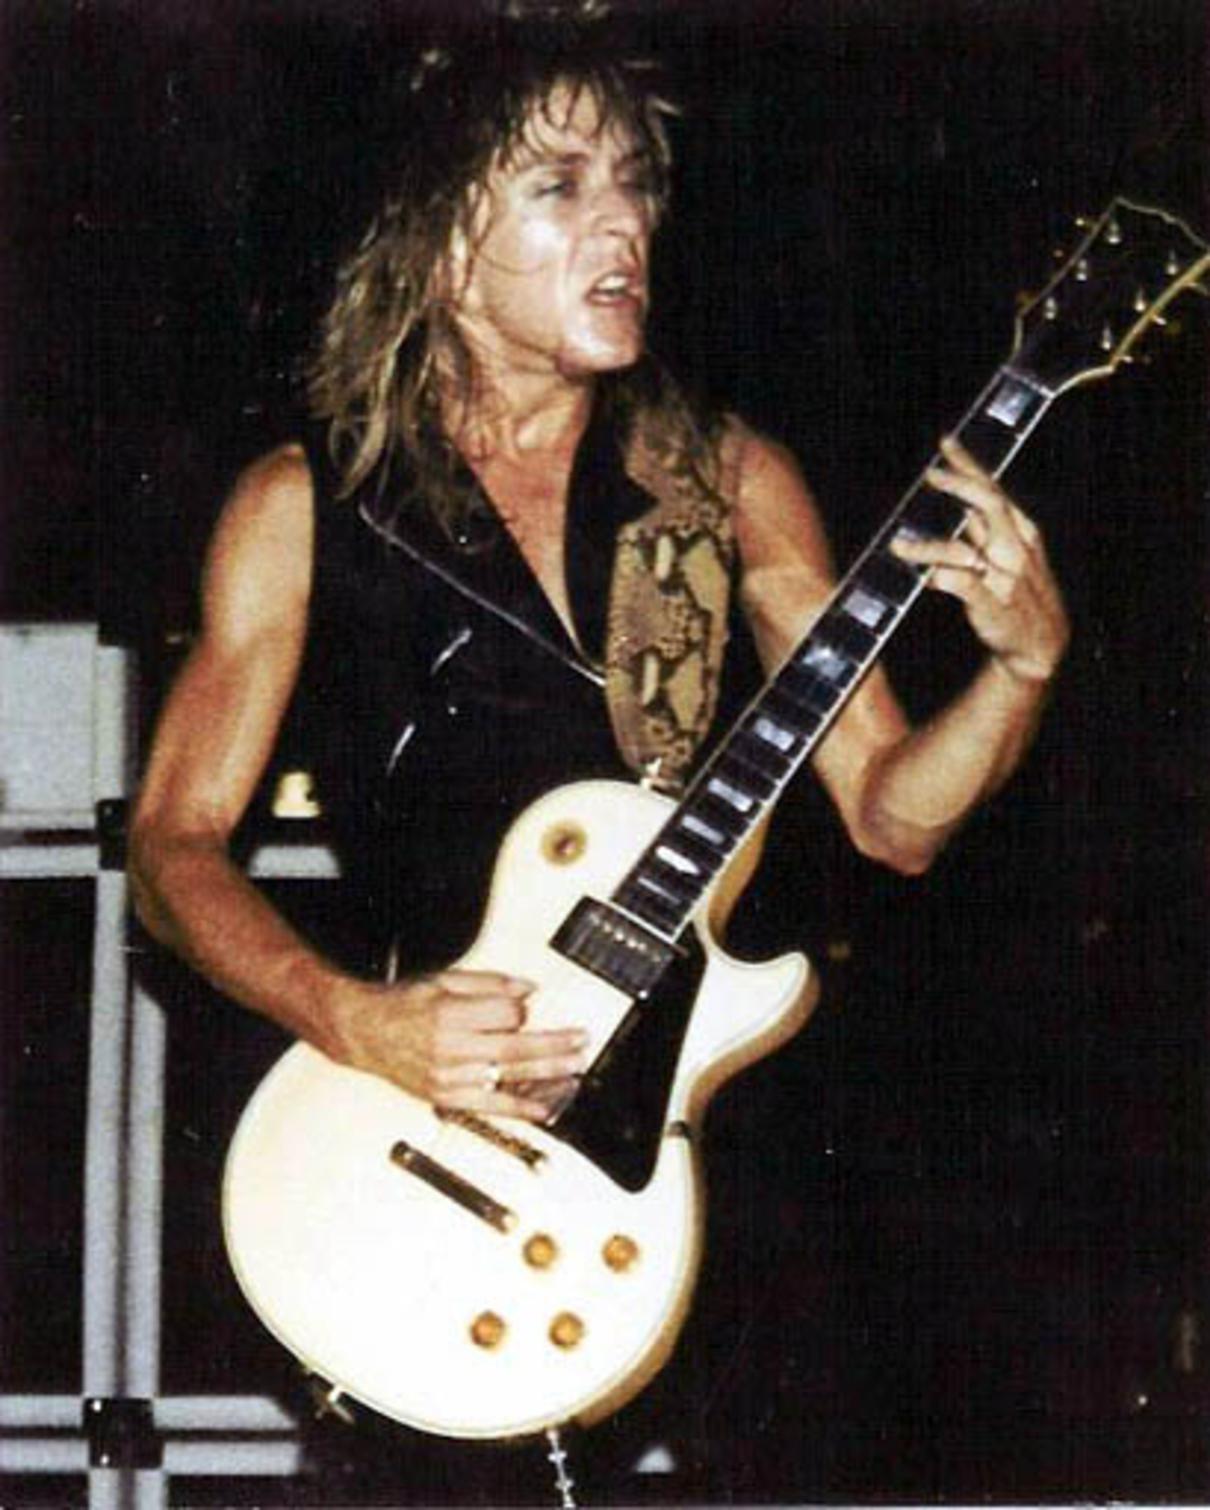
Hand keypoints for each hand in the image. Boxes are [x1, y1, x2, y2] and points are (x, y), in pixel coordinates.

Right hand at [330, 969, 587, 1122]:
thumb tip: (528, 990)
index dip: (523, 1010)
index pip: (505, 1015)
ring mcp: (449, 1079)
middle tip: (580, 1042)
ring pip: (508, 1078)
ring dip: (547, 1075)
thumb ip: (489, 984)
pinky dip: (521, 1108)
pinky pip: (491, 1106)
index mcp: (449, 1016)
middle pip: (515, 1049)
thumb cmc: (404, 1004)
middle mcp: (450, 1050)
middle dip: (554, 1046)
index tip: (529, 1007)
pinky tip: (545, 1108)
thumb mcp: (444, 980)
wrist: (365, 1033)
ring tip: (575, 1069)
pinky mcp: (447, 1098)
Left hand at [892, 436, 1068, 683]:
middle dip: (957, 484)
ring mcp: (1004, 577)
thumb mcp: (1012, 559)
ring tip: (898, 545)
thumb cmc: (1022, 599)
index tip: (947, 444)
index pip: (994, 490)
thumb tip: (960, 507)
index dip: (969, 465)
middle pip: (987, 504)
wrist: (1038, 647)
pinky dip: (936, 575)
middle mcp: (1016, 550)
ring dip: (927, 544)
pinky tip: (920, 576)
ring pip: (963, 547)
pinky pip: (959, 582)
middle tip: (929, 475)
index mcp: (1023, 533)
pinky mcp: (990, 604)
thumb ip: (986, 533)